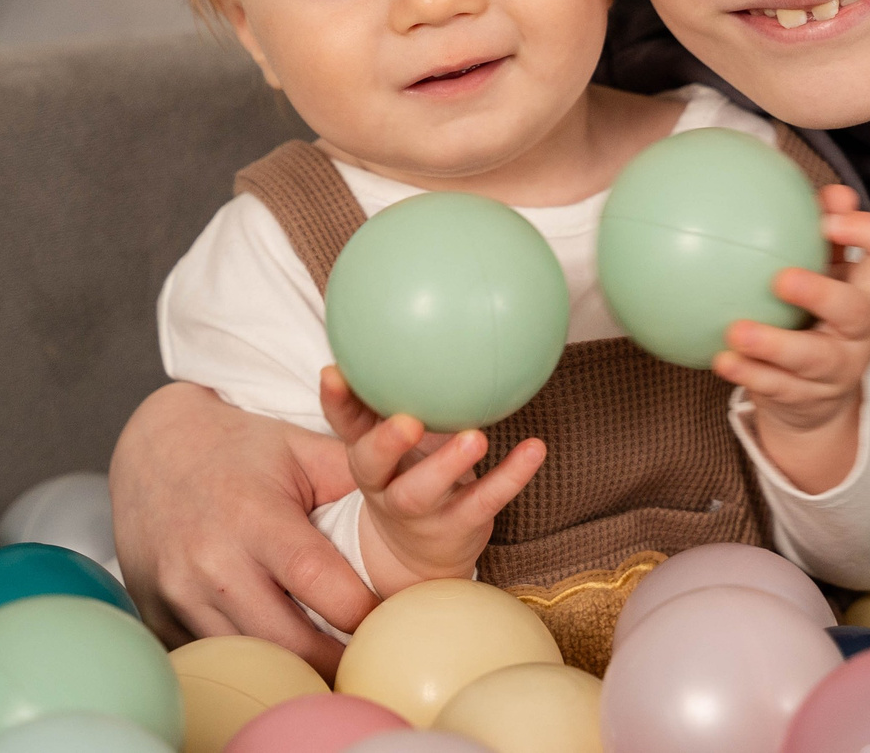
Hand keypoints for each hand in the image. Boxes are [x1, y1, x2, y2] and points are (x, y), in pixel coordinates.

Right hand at [109, 380, 375, 672]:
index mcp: (255, 518)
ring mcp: (181, 596)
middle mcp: (214, 563)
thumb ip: (358, 477)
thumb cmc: (241, 448)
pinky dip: (250, 661)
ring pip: (253, 660)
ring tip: (334, 664)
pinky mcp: (161, 618)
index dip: (364, 612)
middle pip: (289, 642)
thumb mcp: (301, 449)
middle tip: (373, 659)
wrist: (154, 449)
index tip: (394, 620)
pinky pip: (215, 660)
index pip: (321, 585)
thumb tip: (423, 494)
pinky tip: (280, 653)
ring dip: (295, 668)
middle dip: (337, 658)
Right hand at [320, 366, 545, 594]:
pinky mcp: (456, 527)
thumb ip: (398, 390)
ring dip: (449, 465)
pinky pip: (484, 501)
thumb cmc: (409, 473)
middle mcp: (384, 485)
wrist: (417, 556)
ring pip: (423, 492)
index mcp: (368, 456)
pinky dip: (511, 476)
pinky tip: (535, 449)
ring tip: (476, 439)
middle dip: (385, 442)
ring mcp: (417, 512)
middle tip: (408, 420)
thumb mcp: (395, 439)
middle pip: (372, 466)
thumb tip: (423, 312)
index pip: (344, 426)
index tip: (333, 371)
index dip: (336, 401)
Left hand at [713, 184, 869, 493]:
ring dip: (773, 344)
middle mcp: (865, 329)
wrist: (820, 398)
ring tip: (736, 332)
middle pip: (856, 311)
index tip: (830, 219)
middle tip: (781, 278)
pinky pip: (778, 387)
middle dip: (822, 293)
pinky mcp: (810, 398)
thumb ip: (821, 231)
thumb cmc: (818, 314)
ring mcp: (840, 367)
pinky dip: (748, 373)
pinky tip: (721, 359)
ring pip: (813, 359)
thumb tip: (823, 188)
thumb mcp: (827, 272)